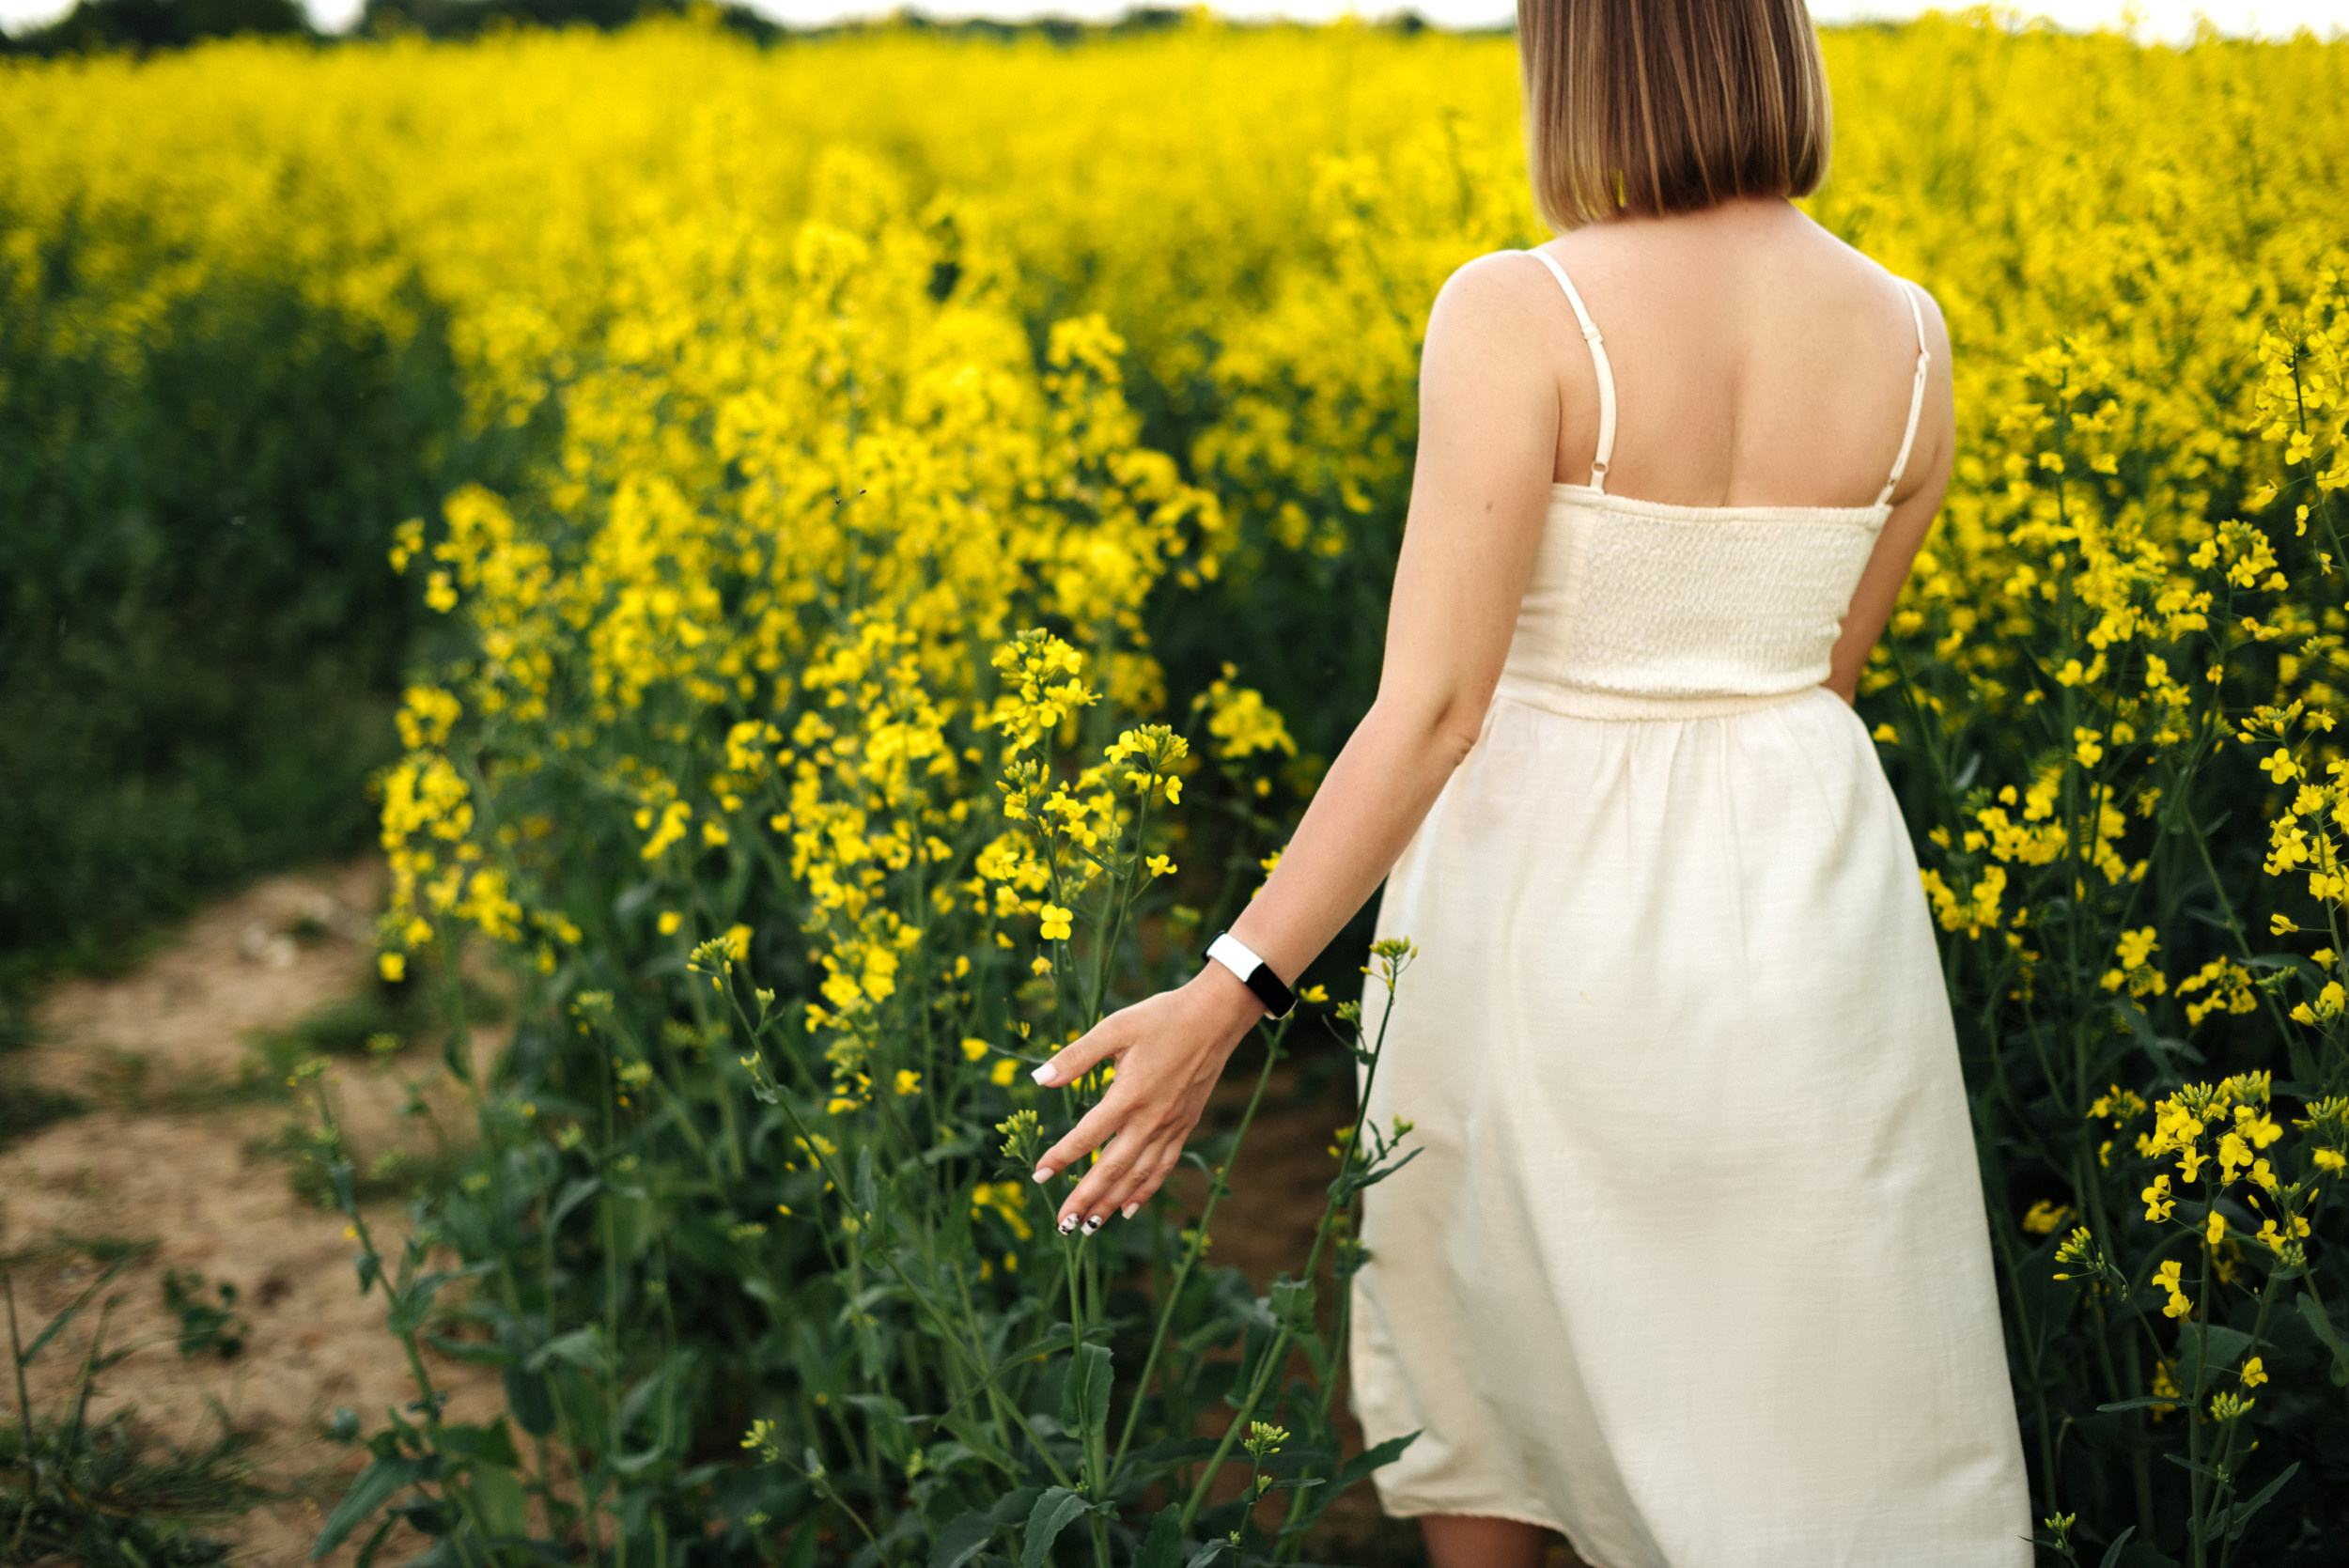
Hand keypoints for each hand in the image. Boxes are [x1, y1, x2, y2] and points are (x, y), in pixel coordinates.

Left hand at [1028, 964, 1264, 1234]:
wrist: (1215, 1016)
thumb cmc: (1162, 1017)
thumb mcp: (1115, 1028)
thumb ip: (1077, 1057)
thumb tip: (1038, 1078)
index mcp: (1129, 1095)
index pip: (1087, 1136)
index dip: (1061, 1158)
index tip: (1039, 1176)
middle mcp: (1151, 1119)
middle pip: (1113, 1168)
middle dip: (1086, 1198)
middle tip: (1062, 1225)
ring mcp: (1171, 1126)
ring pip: (1138, 1175)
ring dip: (1112, 1203)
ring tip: (1090, 1226)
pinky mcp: (1185, 1125)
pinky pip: (1163, 1166)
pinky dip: (1146, 1190)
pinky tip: (1130, 1207)